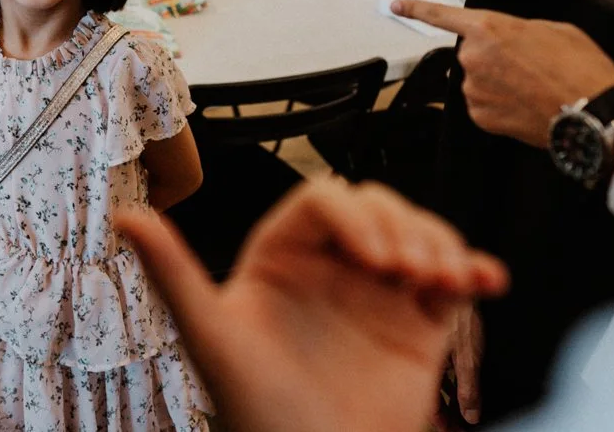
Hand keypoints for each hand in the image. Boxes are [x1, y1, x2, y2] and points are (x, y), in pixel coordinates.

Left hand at [118, 176, 507, 431]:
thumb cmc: (257, 417)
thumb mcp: (212, 340)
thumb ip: (174, 275)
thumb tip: (128, 217)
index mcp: (280, 259)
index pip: (323, 202)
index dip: (353, 216)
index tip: (372, 256)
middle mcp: (331, 268)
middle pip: (377, 207)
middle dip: (403, 227)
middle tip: (408, 269)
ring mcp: (377, 293)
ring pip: (419, 233)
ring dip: (441, 243)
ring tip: (444, 280)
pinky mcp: (417, 325)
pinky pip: (453, 280)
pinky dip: (475, 270)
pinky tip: (484, 279)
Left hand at [389, 0, 613, 147]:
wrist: (592, 112)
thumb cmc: (580, 68)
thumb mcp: (554, 29)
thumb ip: (519, 29)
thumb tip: (511, 39)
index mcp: (489, 28)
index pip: (442, 16)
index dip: (417, 9)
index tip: (396, 5)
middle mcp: (473, 58)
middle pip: (472, 53)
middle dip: (494, 57)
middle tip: (529, 66)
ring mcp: (474, 89)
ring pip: (478, 81)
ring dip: (498, 82)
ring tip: (533, 86)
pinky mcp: (480, 117)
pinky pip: (483, 105)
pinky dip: (500, 105)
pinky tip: (526, 104)